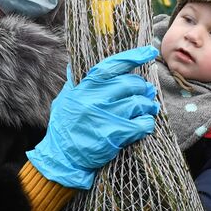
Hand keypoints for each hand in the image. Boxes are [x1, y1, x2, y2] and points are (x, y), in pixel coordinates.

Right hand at [27, 45, 160, 188]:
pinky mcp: (114, 135)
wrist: (62, 158)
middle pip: (130, 84)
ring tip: (148, 108)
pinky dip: (147, 123)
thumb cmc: (65, 127)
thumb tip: (76, 62)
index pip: (111, 66)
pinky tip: (144, 124)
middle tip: (146, 92)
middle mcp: (94, 99)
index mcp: (84, 87)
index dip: (133, 57)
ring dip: (147, 106)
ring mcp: (105, 117)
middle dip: (142, 88)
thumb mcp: (65, 99)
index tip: (149, 52)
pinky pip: (142, 124)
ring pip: (139, 104)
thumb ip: (75, 82)